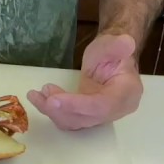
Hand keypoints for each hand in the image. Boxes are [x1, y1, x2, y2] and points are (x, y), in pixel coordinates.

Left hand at [27, 33, 143, 130]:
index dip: (78, 105)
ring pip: (75, 121)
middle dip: (60, 109)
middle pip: (86, 118)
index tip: (54, 99)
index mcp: (127, 93)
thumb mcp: (115, 43)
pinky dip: (54, 111)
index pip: (102, 106)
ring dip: (53, 111)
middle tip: (40, 95)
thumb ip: (118, 45)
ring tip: (37, 94)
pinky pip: (70, 118)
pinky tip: (41, 98)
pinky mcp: (88, 114)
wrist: (112, 55)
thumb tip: (126, 42)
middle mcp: (116, 110)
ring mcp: (101, 114)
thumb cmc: (113, 49)